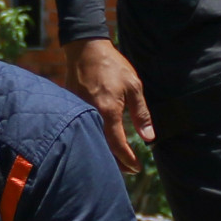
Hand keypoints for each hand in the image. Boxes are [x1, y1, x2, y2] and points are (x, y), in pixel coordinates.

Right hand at [64, 38, 152, 172]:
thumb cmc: (112, 66)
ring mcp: (78, 114)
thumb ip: (141, 113)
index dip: (128, 159)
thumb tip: (149, 137)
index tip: (137, 168)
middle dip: (115, 163)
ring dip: (104, 154)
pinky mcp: (72, 110)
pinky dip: (93, 141)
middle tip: (129, 171)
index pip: (117, 144)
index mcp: (107, 111)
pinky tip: (101, 144)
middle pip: (101, 149)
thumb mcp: (133, 86)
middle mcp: (90, 116)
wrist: (85, 50)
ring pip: (90, 141)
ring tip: (117, 162)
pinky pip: (82, 131)